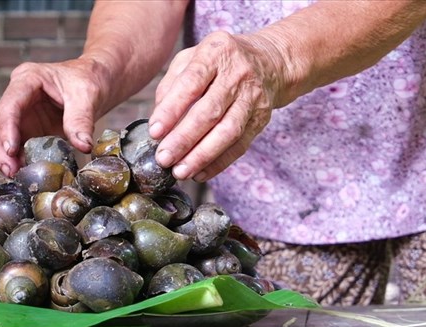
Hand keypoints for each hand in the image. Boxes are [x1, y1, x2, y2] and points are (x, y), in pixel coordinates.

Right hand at [0, 58, 106, 176]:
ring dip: (2, 159)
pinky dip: (15, 163)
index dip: (6, 128)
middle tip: (11, 170)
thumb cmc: (88, 79)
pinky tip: (25, 173)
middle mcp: (16, 97)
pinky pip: (12, 150)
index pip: (8, 104)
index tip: (12, 150)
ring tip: (17, 175)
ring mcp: (19, 116)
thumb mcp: (88, 95)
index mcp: (28, 79)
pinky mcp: (26, 133)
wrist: (96, 82)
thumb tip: (83, 146)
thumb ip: (82, 120)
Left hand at [148, 30, 284, 181]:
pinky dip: (219, 163)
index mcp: (215, 53)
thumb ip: (171, 84)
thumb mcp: (192, 58)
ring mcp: (253, 97)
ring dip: (201, 156)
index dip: (172, 109)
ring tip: (180, 171)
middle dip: (183, 139)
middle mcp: (238, 73)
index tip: (155, 131)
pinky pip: (240, 145)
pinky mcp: (261, 118)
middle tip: (163, 158)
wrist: (270, 61)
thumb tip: (157, 119)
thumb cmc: (219, 62)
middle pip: (209, 111)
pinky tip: (200, 173)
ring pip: (227, 132)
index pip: (191, 83)